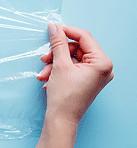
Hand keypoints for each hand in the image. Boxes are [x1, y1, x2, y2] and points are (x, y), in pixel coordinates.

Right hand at [19, 23, 113, 147]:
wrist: (61, 120)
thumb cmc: (64, 97)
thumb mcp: (59, 65)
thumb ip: (57, 43)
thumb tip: (54, 27)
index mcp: (102, 63)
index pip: (84, 37)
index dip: (66, 31)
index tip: (52, 29)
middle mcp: (103, 68)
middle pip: (76, 48)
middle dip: (57, 53)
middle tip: (44, 58)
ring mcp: (96, 75)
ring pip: (72, 58)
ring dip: (55, 63)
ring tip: (44, 73)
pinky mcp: (88, 80)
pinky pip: (72, 67)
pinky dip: (59, 70)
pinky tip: (48, 78)